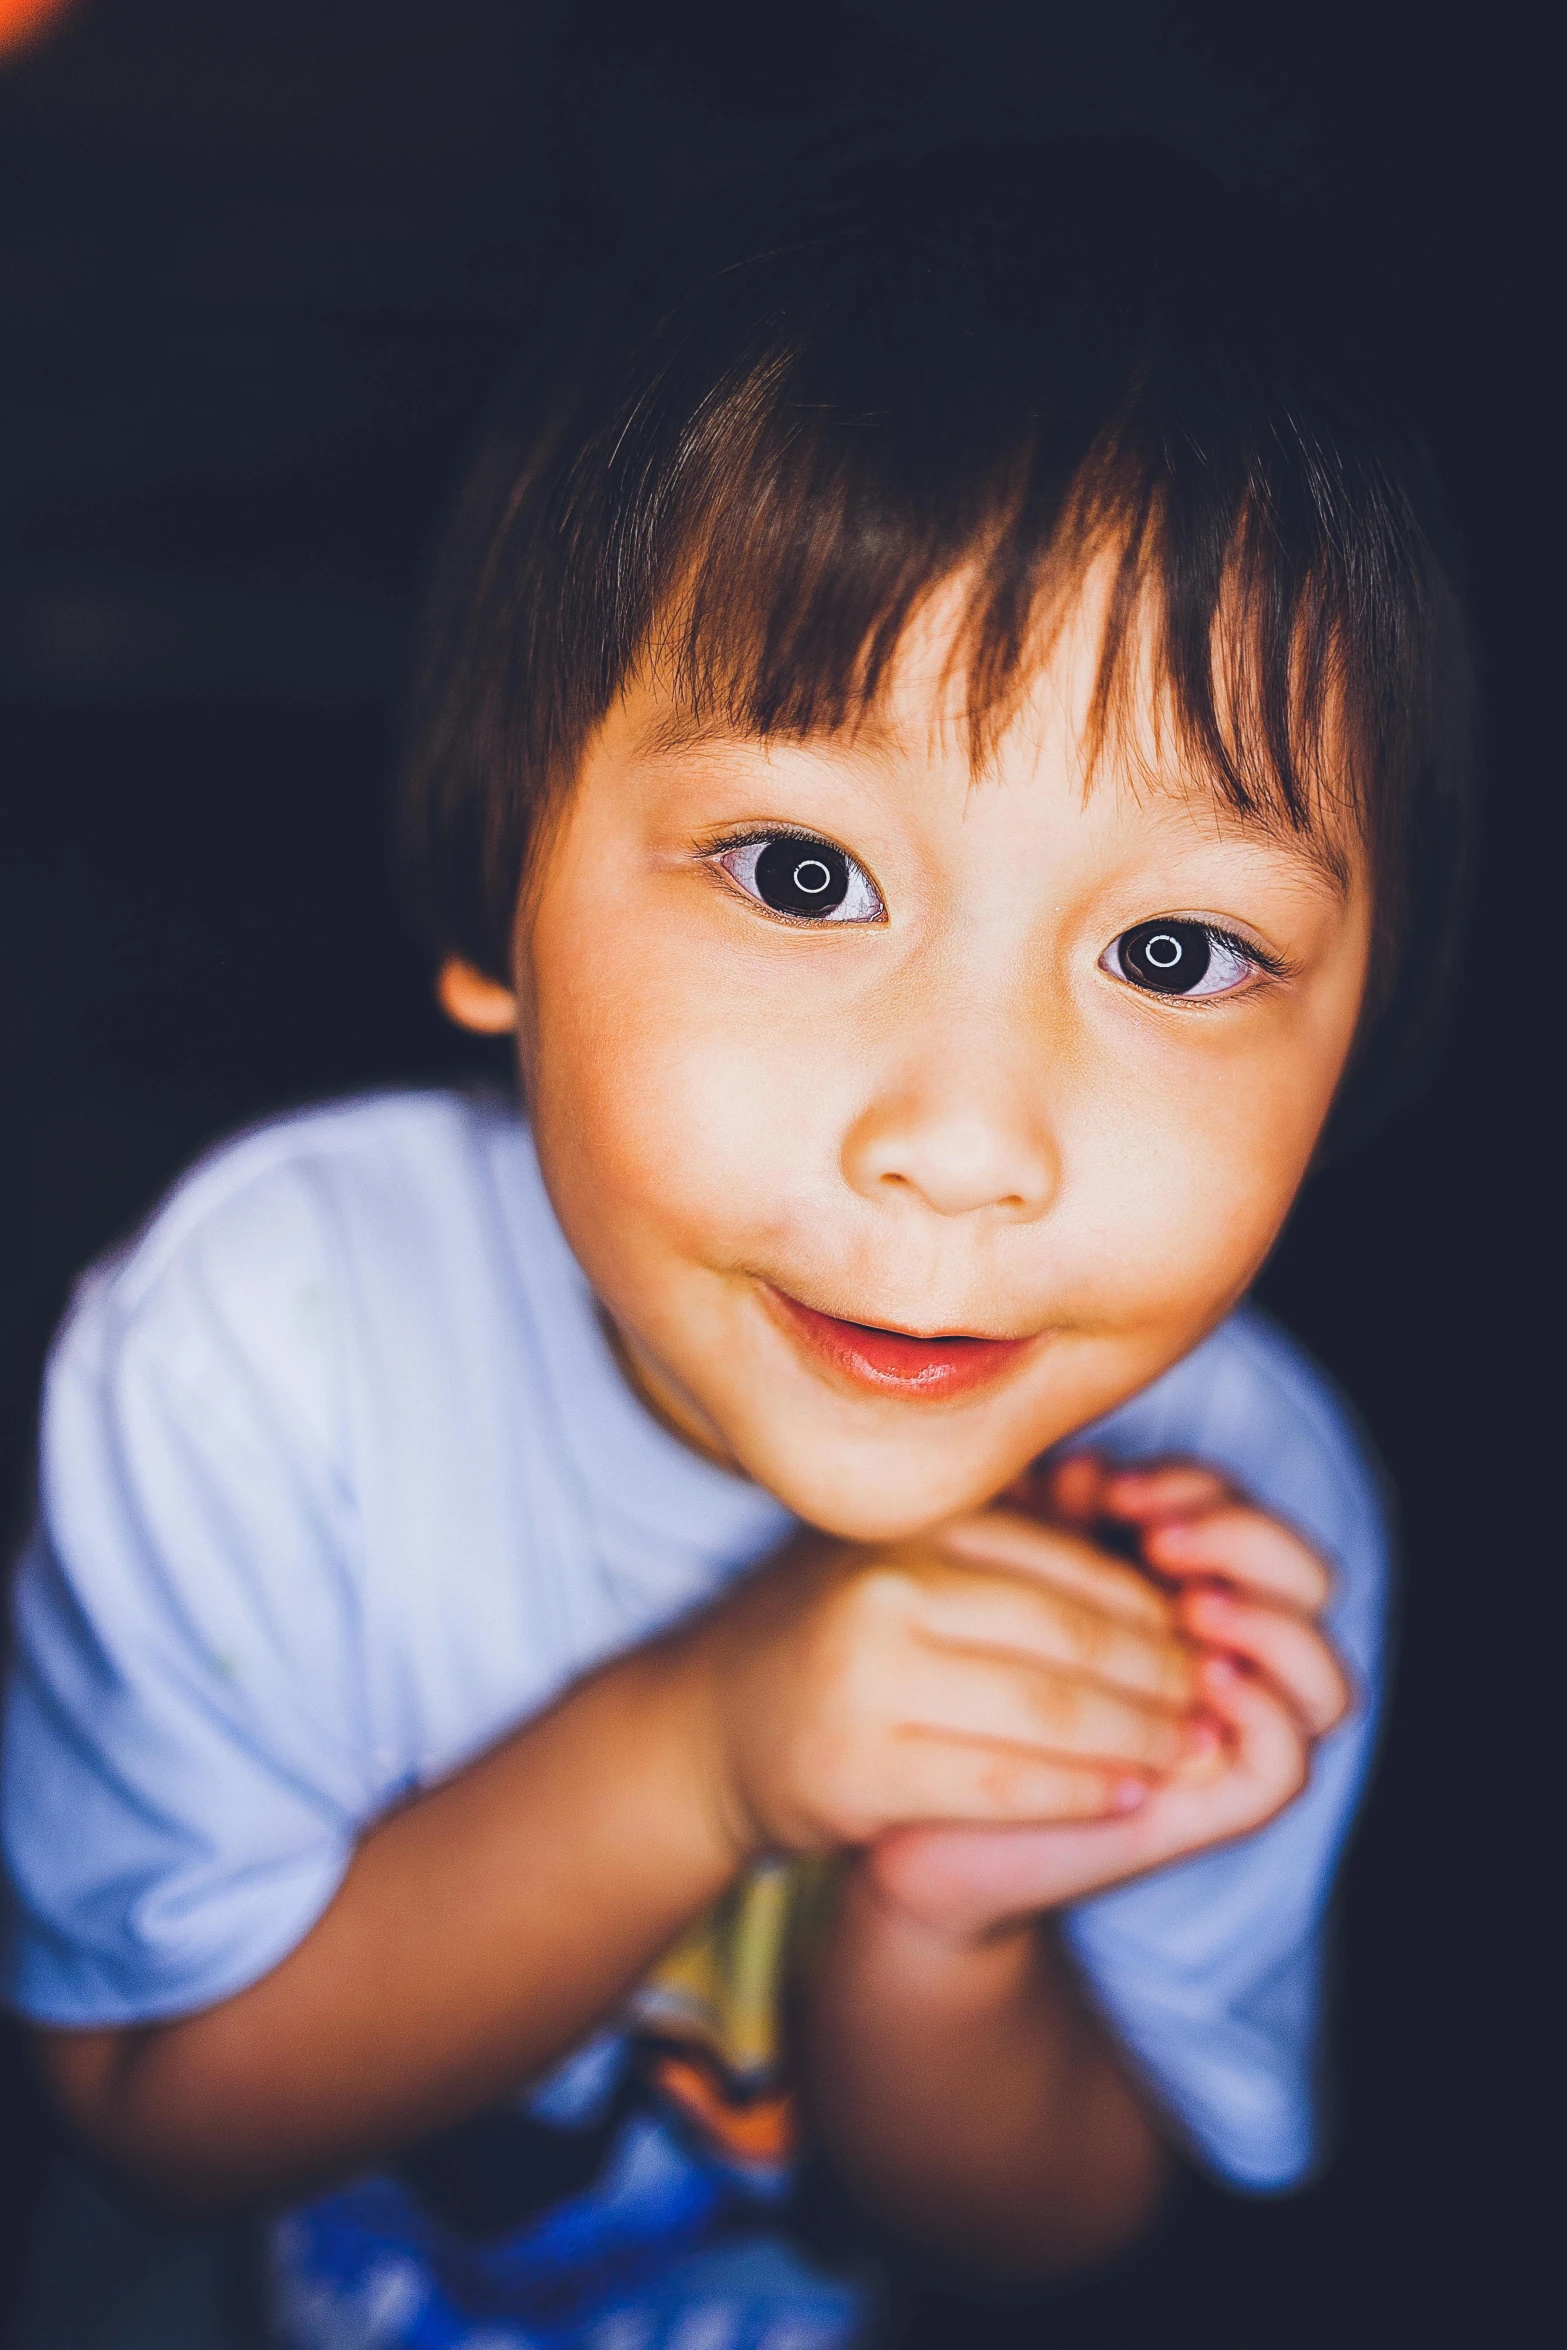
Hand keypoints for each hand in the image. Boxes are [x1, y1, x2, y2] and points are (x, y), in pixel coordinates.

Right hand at [682, 1504, 1211, 1862]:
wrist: (715, 1725)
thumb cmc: (836, 1632)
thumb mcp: (910, 1556)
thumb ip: (1008, 1537)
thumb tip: (1137, 1523)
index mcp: (914, 1525)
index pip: (1073, 1563)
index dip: (1154, 1608)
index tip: (1204, 1637)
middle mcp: (891, 1586)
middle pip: (1075, 1635)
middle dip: (1163, 1675)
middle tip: (1217, 1700)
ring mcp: (872, 1677)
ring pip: (1052, 1711)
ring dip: (1140, 1738)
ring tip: (1189, 1750)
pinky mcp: (862, 1768)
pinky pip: (1004, 1782)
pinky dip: (1079, 1791)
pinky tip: (1126, 1794)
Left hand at [868, 1454, 1351, 1936]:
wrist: (927, 1829)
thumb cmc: (961, 1698)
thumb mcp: (1007, 1593)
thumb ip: (1052, 1531)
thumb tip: (1083, 1470)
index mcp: (1187, 1593)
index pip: (1243, 1514)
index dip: (1193, 1485)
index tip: (1108, 1483)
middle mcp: (1230, 1662)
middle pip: (1309, 1579)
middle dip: (1243, 1535)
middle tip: (1157, 1534)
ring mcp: (1232, 1740)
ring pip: (1327, 1677)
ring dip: (1272, 1621)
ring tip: (1192, 1601)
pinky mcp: (1215, 1810)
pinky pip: (1287, 1764)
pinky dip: (1266, 1712)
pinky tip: (1204, 1673)